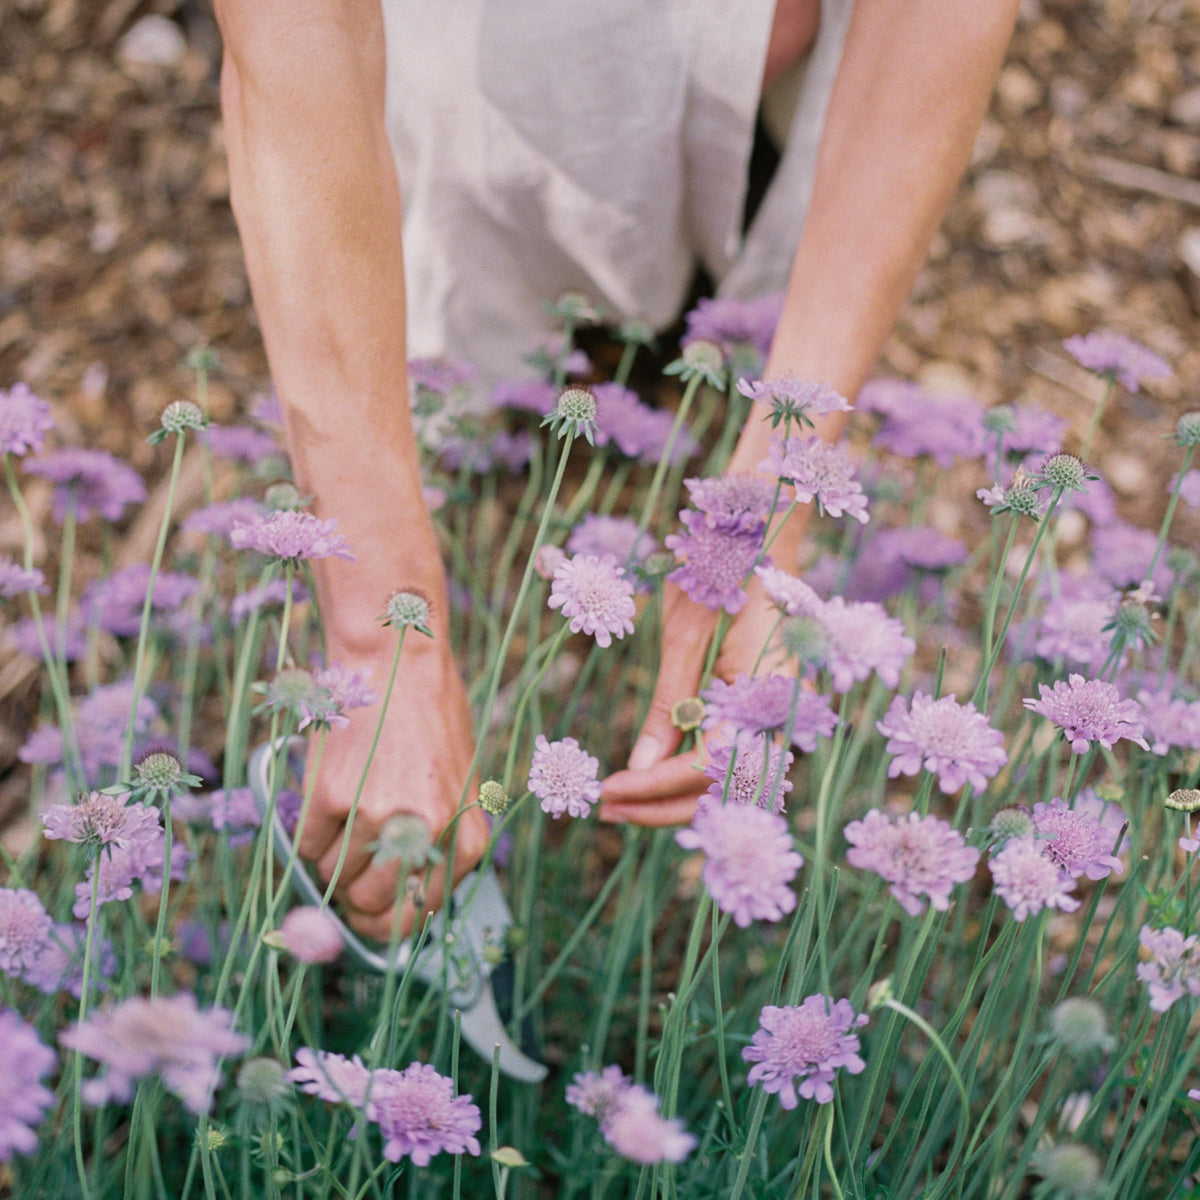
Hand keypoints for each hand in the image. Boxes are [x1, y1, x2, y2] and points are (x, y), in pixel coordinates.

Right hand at [295, 639, 489, 940]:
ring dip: (331, 862)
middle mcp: (424, 836)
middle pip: (369, 904)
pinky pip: (306, 847)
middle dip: (354, 895)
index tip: (370, 912)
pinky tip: (329, 796)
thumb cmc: (435, 717)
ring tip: (345, 820)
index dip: (387, 920)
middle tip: (350, 867)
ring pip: (333, 878)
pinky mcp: (331, 800)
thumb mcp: (461, 786)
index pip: (417, 916)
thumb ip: (441, 842)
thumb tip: (403, 897)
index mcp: (467, 841)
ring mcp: (375, 819)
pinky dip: (311, 833)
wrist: (398, 659)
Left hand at [599, 572, 790, 825]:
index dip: (656, 787)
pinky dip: (694, 772)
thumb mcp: (685, 635)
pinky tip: (655, 775)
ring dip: (678, 795)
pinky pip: (735, 757)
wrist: (764, 529)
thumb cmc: (724, 569)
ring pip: (730, 780)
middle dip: (663, 806)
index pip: (708, 767)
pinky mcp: (771, 708)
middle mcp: (786, 714)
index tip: (609, 791)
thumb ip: (668, 705)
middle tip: (607, 808)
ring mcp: (783, 714)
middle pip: (723, 788)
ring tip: (624, 800)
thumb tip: (639, 767)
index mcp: (769, 694)